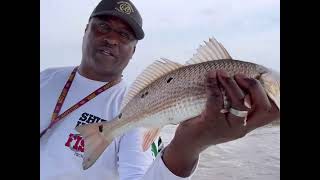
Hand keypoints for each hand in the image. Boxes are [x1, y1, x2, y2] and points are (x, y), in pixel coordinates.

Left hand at [162, 70, 279, 176]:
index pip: (271, 112)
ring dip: (231, 84)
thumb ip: (235, 104)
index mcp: (247, 125)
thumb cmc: (206, 125)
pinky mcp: (210, 123)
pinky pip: (216, 100)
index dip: (267, 93)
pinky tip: (210, 77)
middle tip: (238, 75)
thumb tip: (240, 75)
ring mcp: (227, 128)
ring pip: (240, 103)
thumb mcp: (226, 117)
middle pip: (262, 108)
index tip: (253, 79)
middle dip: (254, 86)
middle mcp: (240, 128)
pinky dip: (213, 85)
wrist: (187, 143)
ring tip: (221, 73)